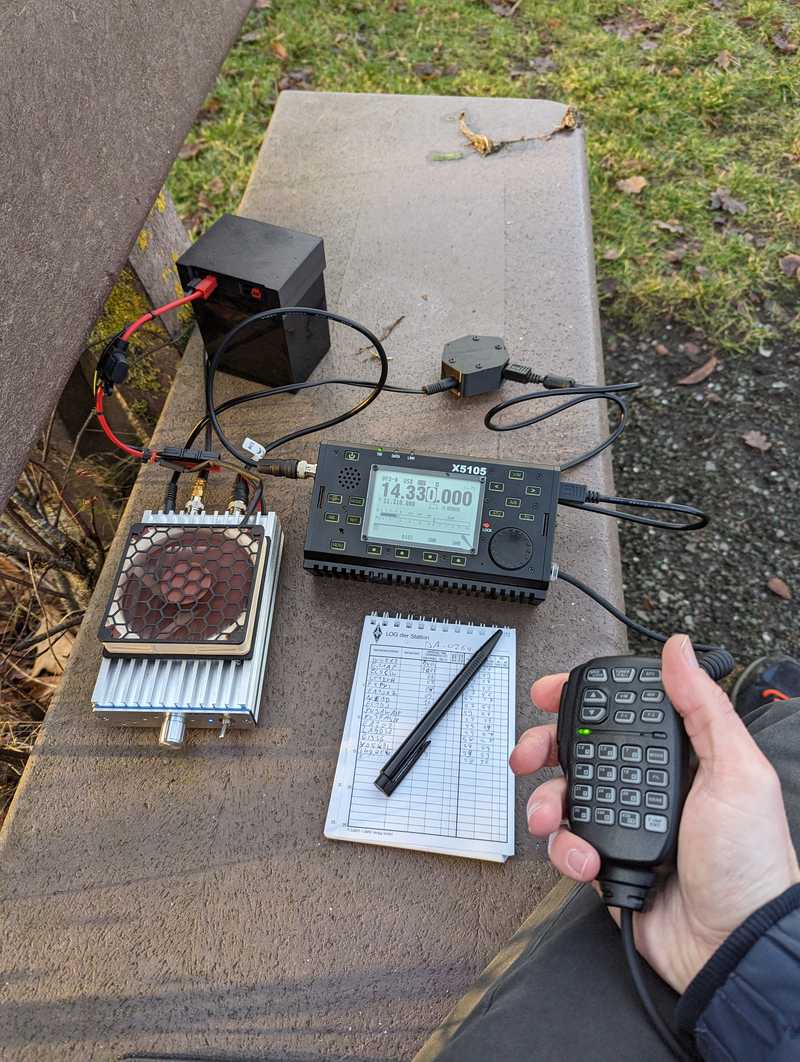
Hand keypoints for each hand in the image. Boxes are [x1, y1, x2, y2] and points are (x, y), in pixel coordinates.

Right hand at [511, 634, 799, 992]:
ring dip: (548, 804)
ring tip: (552, 818)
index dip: (580, 700)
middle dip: (544, 748)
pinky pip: (567, 846)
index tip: (550, 693)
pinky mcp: (605, 861)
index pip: (620, 714)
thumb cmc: (750, 862)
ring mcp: (622, 823)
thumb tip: (678, 651)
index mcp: (675, 757)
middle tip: (528, 755)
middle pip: (578, 751)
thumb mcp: (737, 772)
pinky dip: (568, 852)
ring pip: (564, 798)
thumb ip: (703, 708)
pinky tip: (587, 860)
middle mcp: (644, 785)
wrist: (734, 946)